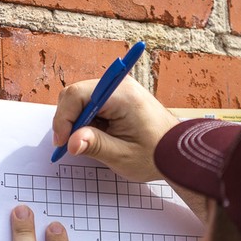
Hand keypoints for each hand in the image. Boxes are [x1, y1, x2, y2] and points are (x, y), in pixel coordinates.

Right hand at [52, 76, 178, 183]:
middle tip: (69, 145)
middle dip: (68, 120)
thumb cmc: (155, 154)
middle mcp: (119, 85)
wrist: (177, 152)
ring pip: (81, 99)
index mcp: (121, 95)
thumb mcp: (122, 156)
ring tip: (85, 143)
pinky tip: (94, 137)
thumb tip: (70, 142)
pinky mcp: (118, 97)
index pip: (77, 95)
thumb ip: (95, 146)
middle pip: (76, 94)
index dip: (64, 119)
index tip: (62, 142)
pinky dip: (87, 120)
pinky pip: (92, 104)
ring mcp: (118, 89)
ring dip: (77, 121)